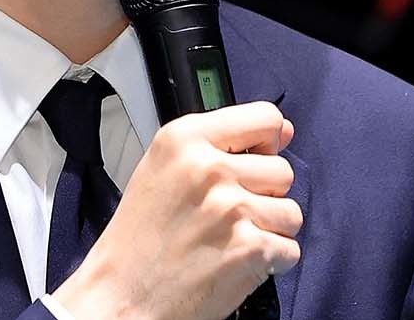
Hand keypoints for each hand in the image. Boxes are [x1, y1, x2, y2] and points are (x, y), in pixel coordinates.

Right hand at [52, 101, 300, 319]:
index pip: (264, 118)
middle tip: (229, 215)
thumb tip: (284, 131)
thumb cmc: (139, 239)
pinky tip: (236, 262)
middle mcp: (209, 167)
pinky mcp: (249, 248)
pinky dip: (271, 262)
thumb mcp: (164, 170)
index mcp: (183, 139)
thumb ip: (221, 145)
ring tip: (232, 240)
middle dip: (265, 195)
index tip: (256, 159)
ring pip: (291, 211)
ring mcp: (232, 208)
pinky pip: (290, 249)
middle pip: (282, 169)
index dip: (268, 142)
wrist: (122, 295)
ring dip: (270, 230)